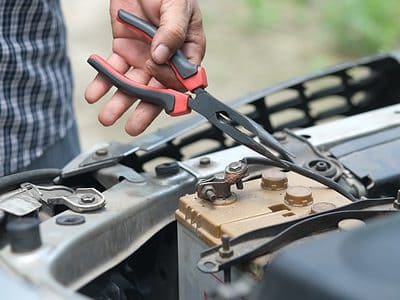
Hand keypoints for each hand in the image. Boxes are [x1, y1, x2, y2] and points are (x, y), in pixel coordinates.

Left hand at [85, 0, 205, 135]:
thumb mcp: (177, 6)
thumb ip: (172, 31)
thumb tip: (161, 56)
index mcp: (186, 52)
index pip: (184, 80)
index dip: (177, 97)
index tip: (169, 109)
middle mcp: (165, 60)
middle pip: (156, 90)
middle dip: (143, 110)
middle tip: (132, 127)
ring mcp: (144, 57)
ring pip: (132, 84)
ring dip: (119, 101)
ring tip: (107, 116)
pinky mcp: (123, 50)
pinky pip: (113, 69)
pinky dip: (102, 81)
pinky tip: (94, 93)